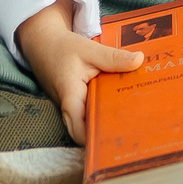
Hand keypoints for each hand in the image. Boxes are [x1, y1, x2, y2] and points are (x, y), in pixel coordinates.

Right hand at [17, 0, 144, 143]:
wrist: (43, 44)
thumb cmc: (63, 48)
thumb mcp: (89, 49)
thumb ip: (113, 57)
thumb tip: (139, 60)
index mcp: (71, 97)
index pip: (80, 130)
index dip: (96, 139)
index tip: (118, 138)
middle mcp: (69, 108)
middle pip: (87, 131)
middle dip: (106, 132)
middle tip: (133, 130)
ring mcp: (71, 108)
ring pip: (88, 123)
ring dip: (106, 120)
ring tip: (132, 118)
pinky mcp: (75, 104)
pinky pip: (89, 113)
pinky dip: (102, 109)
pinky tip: (121, 103)